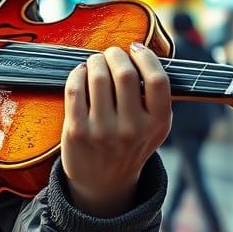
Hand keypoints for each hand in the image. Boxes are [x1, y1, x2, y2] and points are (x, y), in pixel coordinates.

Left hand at [61, 44, 171, 216]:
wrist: (104, 182)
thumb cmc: (129, 145)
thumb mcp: (154, 127)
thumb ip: (155, 96)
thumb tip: (140, 52)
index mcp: (157, 124)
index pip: (158, 80)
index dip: (146, 57)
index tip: (136, 49)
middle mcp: (132, 129)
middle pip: (124, 74)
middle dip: (115, 55)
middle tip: (111, 54)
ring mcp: (103, 131)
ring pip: (97, 78)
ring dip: (95, 62)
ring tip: (95, 63)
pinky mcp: (77, 132)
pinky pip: (75, 90)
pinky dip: (77, 74)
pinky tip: (81, 74)